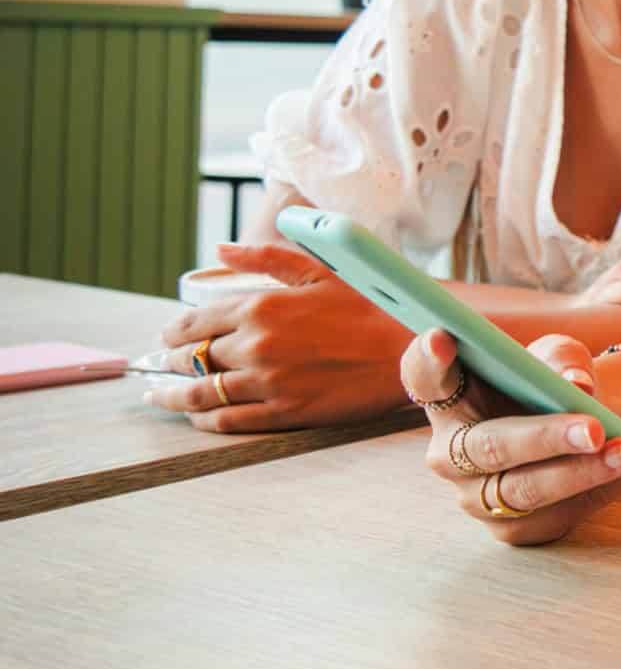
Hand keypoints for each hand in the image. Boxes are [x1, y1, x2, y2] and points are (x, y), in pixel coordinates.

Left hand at [146, 241, 414, 430]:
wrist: (413, 349)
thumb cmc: (370, 307)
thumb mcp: (320, 271)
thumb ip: (266, 257)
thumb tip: (221, 248)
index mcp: (261, 305)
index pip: (194, 322)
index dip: (173, 332)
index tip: (167, 337)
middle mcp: (256, 344)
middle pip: (192, 358)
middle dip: (171, 363)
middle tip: (163, 367)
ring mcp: (268, 381)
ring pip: (200, 393)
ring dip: (172, 396)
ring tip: (161, 396)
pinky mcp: (284, 412)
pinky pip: (226, 420)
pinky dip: (202, 419)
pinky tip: (197, 416)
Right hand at [402, 328, 620, 545]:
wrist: (571, 429)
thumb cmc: (547, 385)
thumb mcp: (556, 359)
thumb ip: (562, 360)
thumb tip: (577, 386)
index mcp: (448, 399)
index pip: (424, 377)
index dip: (428, 359)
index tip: (444, 336)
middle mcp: (451, 454)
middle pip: (490, 447)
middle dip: (545, 437)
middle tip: (593, 428)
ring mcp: (479, 498)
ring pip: (529, 491)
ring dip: (586, 473)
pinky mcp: (518, 528)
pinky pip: (569, 512)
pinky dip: (617, 487)